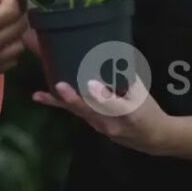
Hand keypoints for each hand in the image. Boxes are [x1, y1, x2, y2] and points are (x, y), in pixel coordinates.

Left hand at [33, 77, 176, 156]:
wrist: (152, 138)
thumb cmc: (149, 110)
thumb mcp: (144, 92)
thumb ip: (126, 75)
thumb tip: (110, 51)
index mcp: (131, 113)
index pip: (116, 106)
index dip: (103, 96)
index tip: (91, 84)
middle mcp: (112, 123)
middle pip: (91, 111)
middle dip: (74, 99)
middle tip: (60, 86)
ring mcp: (100, 126)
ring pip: (79, 112)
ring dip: (60, 101)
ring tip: (40, 94)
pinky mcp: (92, 124)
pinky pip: (74, 113)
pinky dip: (58, 104)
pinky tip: (39, 96)